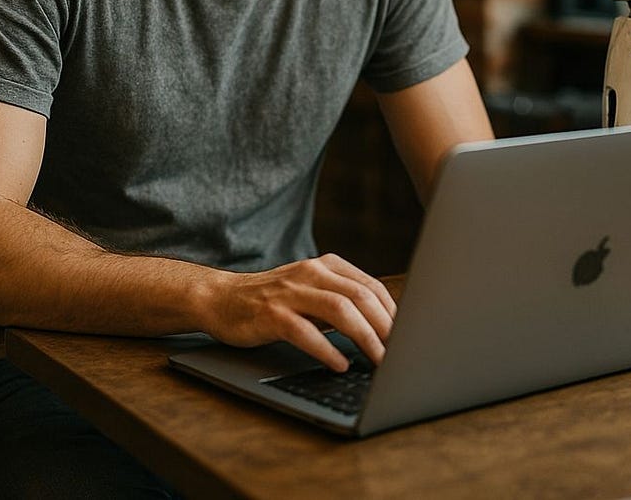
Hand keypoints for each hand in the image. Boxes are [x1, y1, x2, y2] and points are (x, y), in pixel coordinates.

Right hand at [202, 253, 395, 370]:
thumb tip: (386, 328)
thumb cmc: (274, 301)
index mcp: (327, 266)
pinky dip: (326, 349)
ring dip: (365, 337)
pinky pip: (305, 332)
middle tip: (402, 352)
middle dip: (386, 327)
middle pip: (361, 297)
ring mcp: (290, 293)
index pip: (372, 287)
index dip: (394, 313)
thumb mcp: (312, 293)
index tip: (409, 336)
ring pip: (339, 310)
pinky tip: (340, 364)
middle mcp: (311, 274)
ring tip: (380, 359)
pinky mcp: (270, 314)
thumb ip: (343, 302)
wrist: (220, 299)